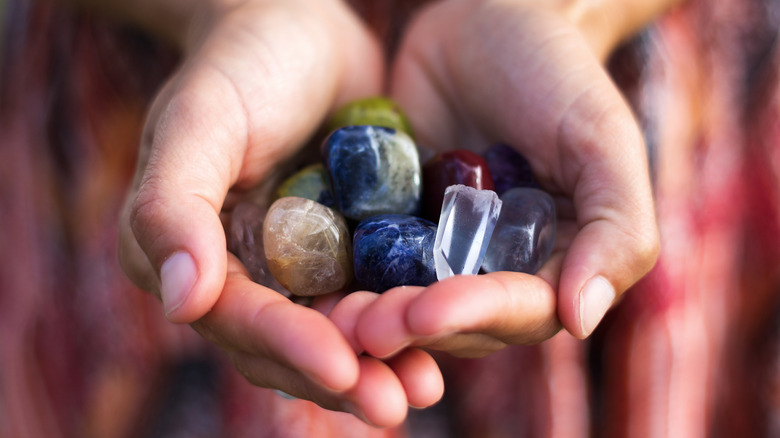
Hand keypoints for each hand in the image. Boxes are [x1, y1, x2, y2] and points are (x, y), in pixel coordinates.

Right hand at [117, 0, 440, 425]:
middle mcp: (244, 273)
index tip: (340, 367)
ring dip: (380, 365)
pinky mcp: (350, 250)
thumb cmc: (241, 62)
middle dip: (341, 375)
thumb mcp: (200, 119)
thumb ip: (173, 206)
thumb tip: (180, 304)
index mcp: (192, 254)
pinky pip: (376, 295)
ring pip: (337, 331)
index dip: (286, 345)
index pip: (237, 316)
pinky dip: (406, 323)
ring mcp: (301, 266)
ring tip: (424, 389)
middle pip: (289, 343)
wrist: (302, 28)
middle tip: (394, 404)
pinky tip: (445, 340)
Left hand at [341, 0, 659, 359]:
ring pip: (402, 299)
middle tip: (364, 326)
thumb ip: (614, 226)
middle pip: (452, 320)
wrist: (487, 17)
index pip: (517, 310)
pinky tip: (310, 286)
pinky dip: (340, 274)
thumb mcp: (599, 139)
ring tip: (332, 317)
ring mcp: (434, 249)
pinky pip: (362, 256)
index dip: (475, 314)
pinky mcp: (387, 223)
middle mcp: (489, 269)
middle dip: (410, 324)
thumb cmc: (556, 73)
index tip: (430, 311)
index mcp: (549, 264)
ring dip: (369, 315)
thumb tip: (581, 320)